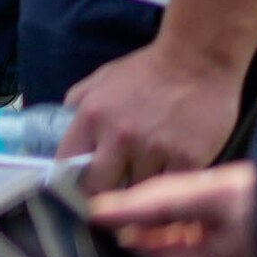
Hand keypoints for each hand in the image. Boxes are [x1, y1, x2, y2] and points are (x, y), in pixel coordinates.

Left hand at [64, 34, 250, 193]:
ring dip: (140, 191)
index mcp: (91, 117)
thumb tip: (59, 128)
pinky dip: (169, 189)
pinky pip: (171, 189)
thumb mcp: (101, 80)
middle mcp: (119, 136)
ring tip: (146, 181)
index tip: (76, 191)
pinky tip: (169, 180)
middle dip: (102, 196)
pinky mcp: (188, 159)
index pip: (66, 164)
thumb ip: (78, 105)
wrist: (198, 59)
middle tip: (111, 197)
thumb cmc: (148, 70)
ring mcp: (154, 149)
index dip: (69, 183)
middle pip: (99, 188)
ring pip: (138, 192)